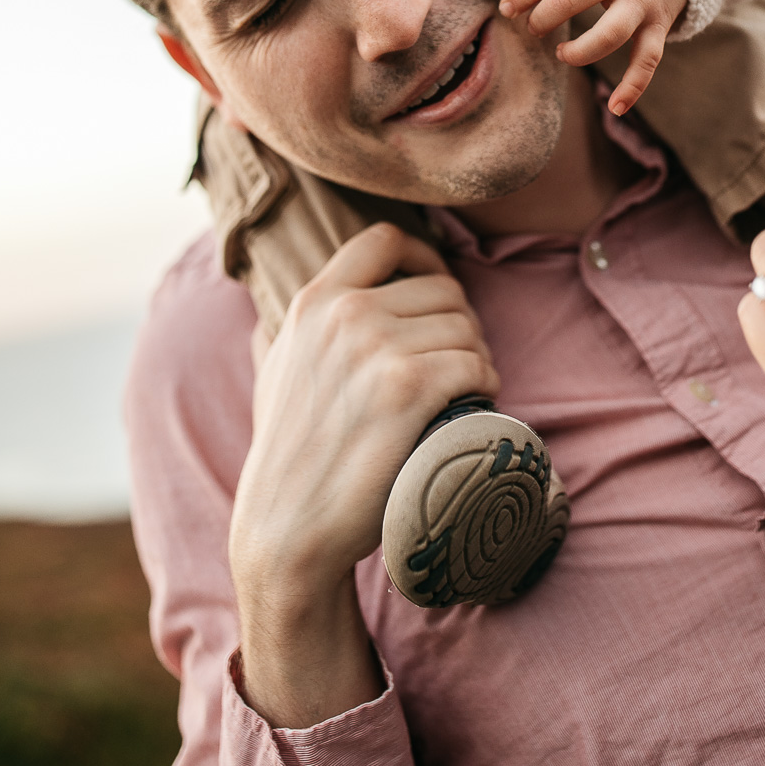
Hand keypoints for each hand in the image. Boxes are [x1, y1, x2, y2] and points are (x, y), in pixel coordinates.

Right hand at [229, 223, 498, 727]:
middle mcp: (346, 312)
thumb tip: (307, 301)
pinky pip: (476, 364)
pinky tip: (474, 405)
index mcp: (314, 300)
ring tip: (462, 391)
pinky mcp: (409, 387)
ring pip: (465, 327)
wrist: (287, 526)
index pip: (386, 238)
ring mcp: (378, 347)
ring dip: (476, 358)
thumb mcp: (278, 368)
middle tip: (455, 366)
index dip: (425, 257)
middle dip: (459, 326)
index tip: (437, 292)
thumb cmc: (290, 452)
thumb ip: (298, 328)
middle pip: (442, 289)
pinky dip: (486, 384)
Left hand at [499, 0, 686, 115]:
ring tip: (561, 53)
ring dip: (579, 52)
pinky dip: (634, 87)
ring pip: (610, 34)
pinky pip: (648, 59)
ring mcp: (641, 1)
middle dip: (544, 18)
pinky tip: (616, 108)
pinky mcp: (659, 23)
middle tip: (535, 28)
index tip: (507, 10)